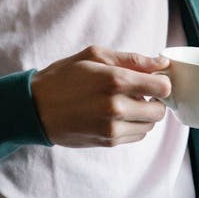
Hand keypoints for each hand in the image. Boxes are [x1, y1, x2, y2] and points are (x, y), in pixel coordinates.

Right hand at [30, 45, 171, 146]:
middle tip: (140, 92)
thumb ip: (133, 59)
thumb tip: (162, 62)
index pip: (163, 87)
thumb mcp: (95, 56)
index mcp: (115, 80)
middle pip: (160, 110)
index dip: (162, 81)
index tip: (153, 78)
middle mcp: (117, 107)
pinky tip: (117, 115)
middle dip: (155, 100)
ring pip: (150, 125)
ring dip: (144, 114)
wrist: (35, 108)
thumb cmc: (64, 76)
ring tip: (125, 103)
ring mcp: (112, 128)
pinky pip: (137, 136)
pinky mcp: (108, 141)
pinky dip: (133, 125)